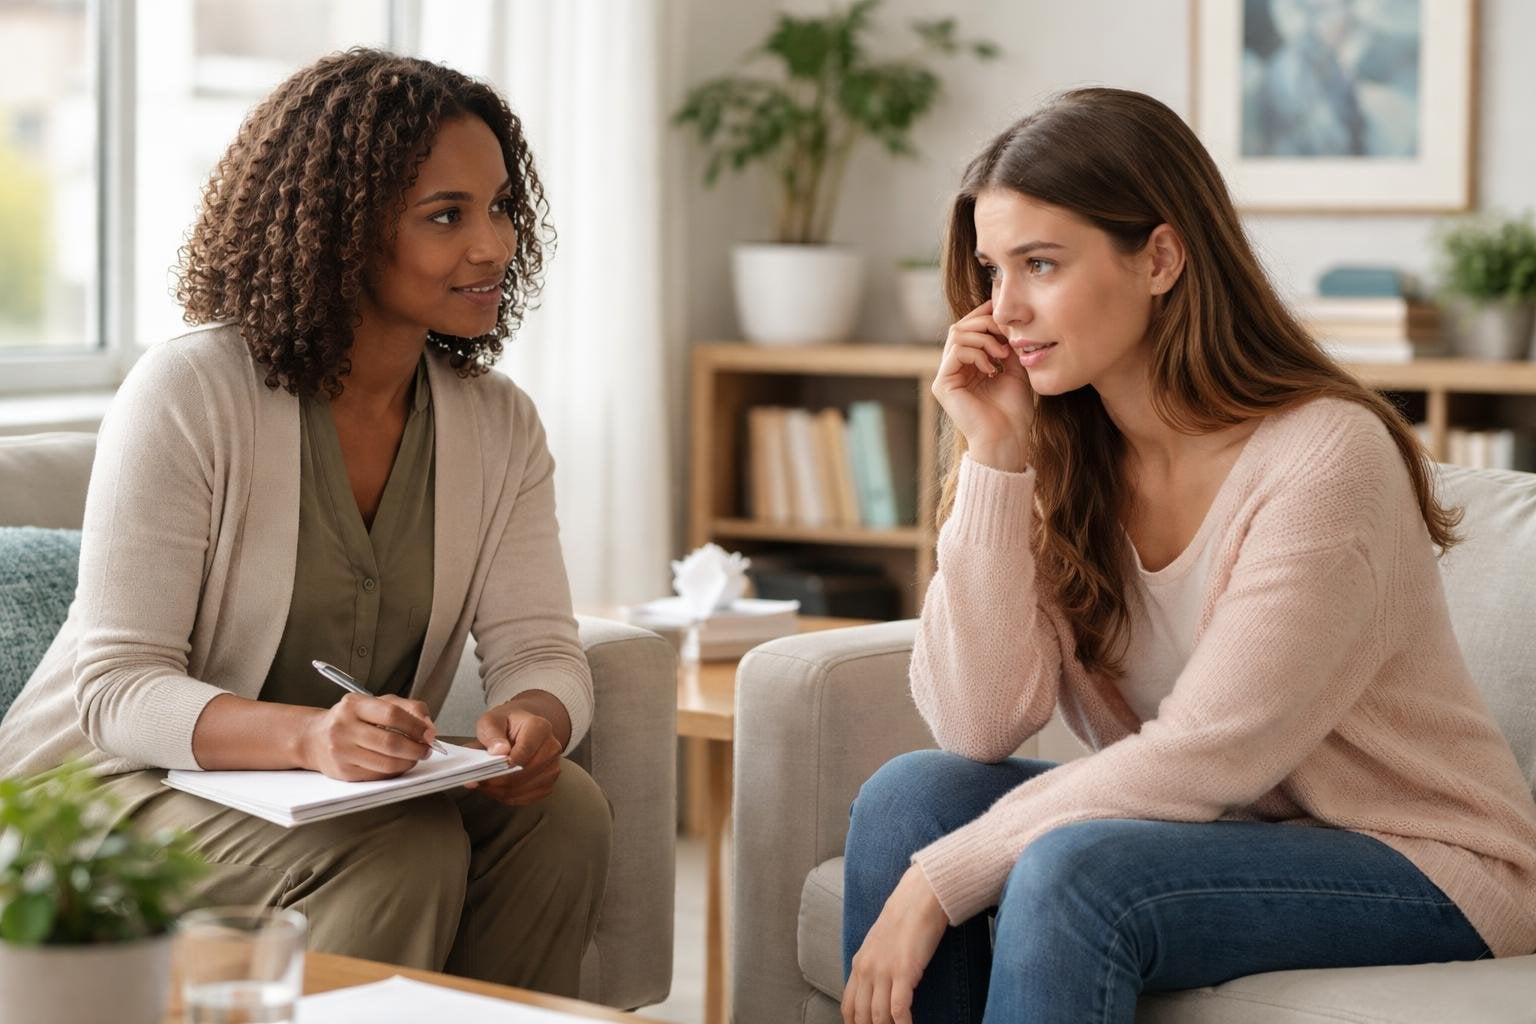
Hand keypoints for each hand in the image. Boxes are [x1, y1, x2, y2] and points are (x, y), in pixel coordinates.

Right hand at [297, 693, 435, 780]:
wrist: (314, 738)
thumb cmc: (352, 719)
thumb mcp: (377, 703)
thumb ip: (407, 708)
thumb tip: (428, 727)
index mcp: (354, 704)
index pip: (392, 715)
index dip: (416, 726)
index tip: (429, 734)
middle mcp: (343, 727)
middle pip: (391, 743)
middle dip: (416, 749)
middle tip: (426, 750)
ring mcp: (341, 751)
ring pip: (386, 763)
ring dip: (408, 762)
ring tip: (414, 757)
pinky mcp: (343, 771)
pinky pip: (378, 775)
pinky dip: (394, 771)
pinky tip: (398, 764)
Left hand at [464, 700, 563, 804]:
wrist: (520, 730)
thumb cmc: (505, 726)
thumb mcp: (491, 721)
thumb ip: (492, 734)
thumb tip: (499, 751)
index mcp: (539, 727)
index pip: (524, 751)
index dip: (505, 765)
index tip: (486, 771)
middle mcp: (552, 747)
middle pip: (524, 772)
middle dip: (499, 780)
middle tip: (478, 781)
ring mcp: (553, 767)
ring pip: (524, 788)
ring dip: (501, 791)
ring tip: (486, 784)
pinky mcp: (549, 783)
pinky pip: (527, 798)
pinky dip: (509, 797)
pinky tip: (498, 789)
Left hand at [843, 865, 949, 1023]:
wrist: (918, 898)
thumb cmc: (904, 920)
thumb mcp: (878, 944)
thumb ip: (873, 965)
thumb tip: (874, 988)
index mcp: (859, 964)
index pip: (848, 1006)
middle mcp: (867, 969)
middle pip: (861, 1015)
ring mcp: (884, 971)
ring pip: (878, 1016)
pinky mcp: (904, 971)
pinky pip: (899, 1008)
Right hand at [933, 299, 1034, 471]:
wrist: (1007, 438)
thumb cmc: (1013, 411)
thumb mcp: (1015, 369)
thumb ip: (1007, 345)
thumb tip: (1004, 319)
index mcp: (969, 364)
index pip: (969, 328)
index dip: (985, 315)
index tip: (1006, 315)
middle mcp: (954, 368)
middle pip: (961, 326)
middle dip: (986, 324)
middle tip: (1007, 336)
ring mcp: (946, 375)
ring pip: (957, 334)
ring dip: (984, 338)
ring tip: (1002, 356)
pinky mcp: (942, 384)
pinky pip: (956, 351)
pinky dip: (976, 353)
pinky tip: (991, 369)